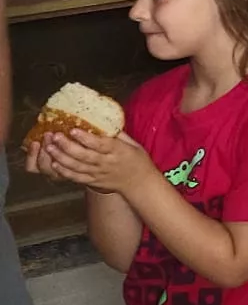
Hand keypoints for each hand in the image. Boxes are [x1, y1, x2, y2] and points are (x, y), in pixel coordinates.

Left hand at [29, 130, 153, 194]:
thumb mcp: (133, 144)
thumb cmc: (137, 160)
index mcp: (118, 151)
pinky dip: (65, 172)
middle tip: (55, 136)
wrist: (140, 183)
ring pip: (77, 166)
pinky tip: (54, 164)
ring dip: (61, 157)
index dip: (85, 138)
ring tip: (49, 147)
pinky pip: (76, 177)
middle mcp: (106, 163)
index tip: (73, 129)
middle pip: (84, 155)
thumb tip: (102, 121)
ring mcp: (98, 174)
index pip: (100, 144)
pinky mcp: (93, 181)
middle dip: (67, 146)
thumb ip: (118, 134)